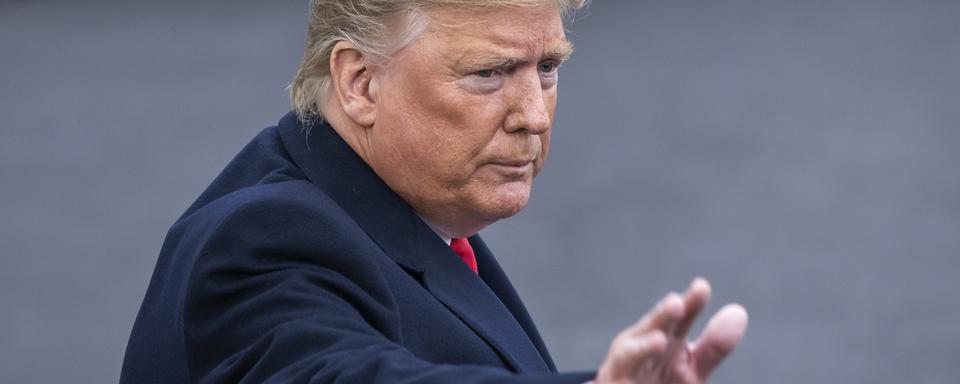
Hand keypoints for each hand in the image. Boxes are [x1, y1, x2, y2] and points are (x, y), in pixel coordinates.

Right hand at [594, 278, 747, 383]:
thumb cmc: (660, 382)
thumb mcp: (692, 369)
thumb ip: (714, 345)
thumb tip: (739, 312)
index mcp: (664, 338)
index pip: (679, 318)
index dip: (690, 304)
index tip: (702, 287)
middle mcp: (639, 347)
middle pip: (652, 328)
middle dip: (662, 317)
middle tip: (677, 304)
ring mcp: (622, 368)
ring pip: (629, 354)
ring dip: (642, 347)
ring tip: (661, 342)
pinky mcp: (612, 383)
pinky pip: (616, 382)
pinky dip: (622, 379)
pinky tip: (638, 366)